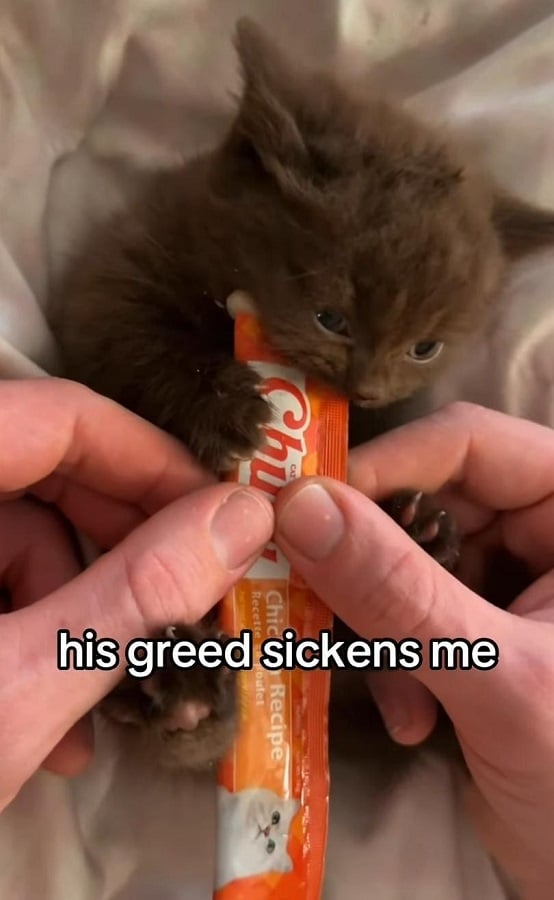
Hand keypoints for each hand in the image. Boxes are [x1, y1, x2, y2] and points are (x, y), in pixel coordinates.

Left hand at [0, 379, 271, 809]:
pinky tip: (46, 716)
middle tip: (182, 601)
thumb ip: (136, 595)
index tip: (219, 513)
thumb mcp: (18, 689)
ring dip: (74, 609)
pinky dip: (26, 633)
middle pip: (37, 469)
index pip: (54, 416)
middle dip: (118, 545)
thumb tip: (242, 518)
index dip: (149, 457)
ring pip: (12, 534)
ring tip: (103, 700)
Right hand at [274, 402, 553, 897]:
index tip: (302, 512)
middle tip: (318, 607)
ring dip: (383, 628)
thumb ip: (401, 594)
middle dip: (375, 569)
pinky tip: (412, 718)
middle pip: (428, 500)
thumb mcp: (500, 678)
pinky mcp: (483, 625)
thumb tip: (300, 508)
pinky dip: (398, 661)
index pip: (469, 443)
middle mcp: (547, 529)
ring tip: (395, 692)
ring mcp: (514, 578)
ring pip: (408, 560)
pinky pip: (412, 611)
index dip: (384, 468)